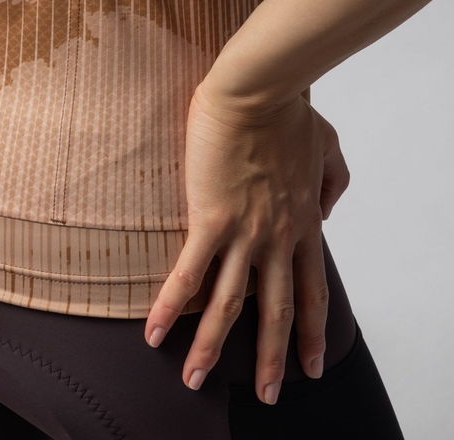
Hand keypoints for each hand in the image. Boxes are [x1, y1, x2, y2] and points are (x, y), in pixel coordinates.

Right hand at [144, 82, 349, 404]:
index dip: (313, 332)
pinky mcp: (210, 218)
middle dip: (269, 359)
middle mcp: (278, 238)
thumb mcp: (328, 146)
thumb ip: (335, 182)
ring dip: (212, 347)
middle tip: (266, 396)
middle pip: (276, 312)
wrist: (258, 92)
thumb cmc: (288, 110)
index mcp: (303, 224)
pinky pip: (189, 273)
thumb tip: (328, 209)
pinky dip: (172, 307)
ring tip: (194, 380)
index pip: (312, 291)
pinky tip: (154, 332)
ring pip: (231, 304)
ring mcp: (245, 232)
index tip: (312, 365)